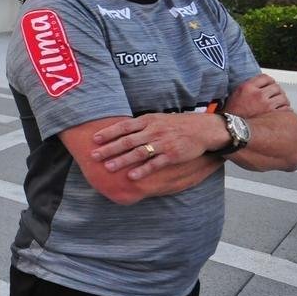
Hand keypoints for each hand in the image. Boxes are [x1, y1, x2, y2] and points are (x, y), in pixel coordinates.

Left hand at [90, 113, 223, 180]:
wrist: (202, 129)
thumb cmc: (176, 124)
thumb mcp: (157, 119)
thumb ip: (139, 125)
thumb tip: (119, 129)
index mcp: (148, 120)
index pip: (124, 126)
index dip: (108, 133)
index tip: (94, 139)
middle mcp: (153, 131)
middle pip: (127, 140)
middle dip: (109, 148)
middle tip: (94, 156)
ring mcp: (163, 143)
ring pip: (139, 152)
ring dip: (122, 160)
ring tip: (108, 167)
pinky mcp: (172, 155)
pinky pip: (155, 163)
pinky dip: (142, 170)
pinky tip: (131, 176)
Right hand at [225, 74, 290, 117]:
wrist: (232, 128)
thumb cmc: (232, 114)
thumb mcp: (235, 95)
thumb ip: (248, 87)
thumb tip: (258, 85)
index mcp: (247, 87)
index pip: (265, 78)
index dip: (269, 81)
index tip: (270, 84)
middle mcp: (258, 94)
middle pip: (276, 87)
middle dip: (277, 91)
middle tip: (276, 95)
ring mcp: (266, 104)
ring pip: (282, 97)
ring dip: (282, 100)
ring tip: (280, 104)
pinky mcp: (272, 115)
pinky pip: (285, 109)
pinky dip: (285, 110)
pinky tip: (281, 112)